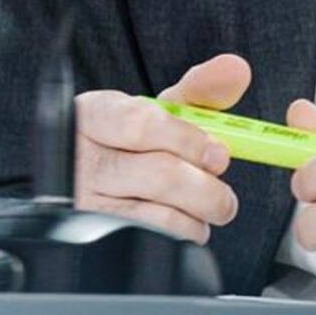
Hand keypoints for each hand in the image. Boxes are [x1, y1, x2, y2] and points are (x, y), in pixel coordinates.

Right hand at [72, 51, 250, 245]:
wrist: (79, 176)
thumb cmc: (123, 140)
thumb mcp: (152, 109)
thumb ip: (198, 89)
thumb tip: (236, 70)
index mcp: (96, 116)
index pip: (143, 125)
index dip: (190, 141)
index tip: (220, 154)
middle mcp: (82, 160)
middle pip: (159, 175)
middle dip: (206, 189)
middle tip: (224, 197)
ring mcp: (83, 203)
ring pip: (155, 217)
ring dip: (196, 219)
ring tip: (205, 212)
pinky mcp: (91, 241)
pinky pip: (147, 244)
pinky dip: (178, 240)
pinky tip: (183, 228)